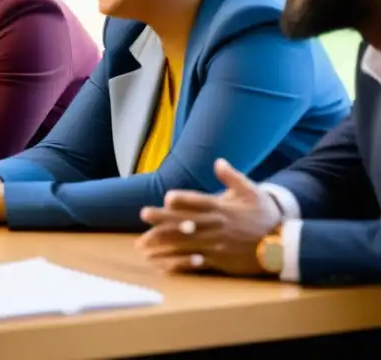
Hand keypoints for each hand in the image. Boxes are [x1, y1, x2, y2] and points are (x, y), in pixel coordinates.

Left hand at [137, 158, 282, 276]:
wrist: (283, 245)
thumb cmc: (264, 215)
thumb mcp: (251, 192)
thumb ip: (232, 177)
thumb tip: (218, 161)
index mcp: (222, 208)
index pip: (199, 202)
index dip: (183, 200)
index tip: (167, 198)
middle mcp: (216, 226)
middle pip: (185, 222)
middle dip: (163, 219)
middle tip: (143, 215)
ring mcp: (216, 245)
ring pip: (185, 243)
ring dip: (163, 243)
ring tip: (143, 244)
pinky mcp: (219, 261)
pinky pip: (195, 263)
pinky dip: (179, 264)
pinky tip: (163, 265)